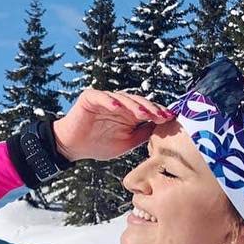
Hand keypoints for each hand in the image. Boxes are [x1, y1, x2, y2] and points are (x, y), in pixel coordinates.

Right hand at [52, 88, 176, 162]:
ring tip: (143, 113)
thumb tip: (161, 130)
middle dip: (151, 109)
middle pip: (138, 102)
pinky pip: (102, 97)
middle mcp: (120, 104)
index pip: (147, 109)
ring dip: (134, 106)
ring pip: (123, 98)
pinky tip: (118, 108)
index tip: (170, 119)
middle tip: (160, 116)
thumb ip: (142, 135)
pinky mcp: (91, 97)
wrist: (73, 147)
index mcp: (129, 113)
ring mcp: (106, 99)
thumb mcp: (126, 143)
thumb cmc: (99, 145)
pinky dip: (110, 101)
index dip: (158, 113)